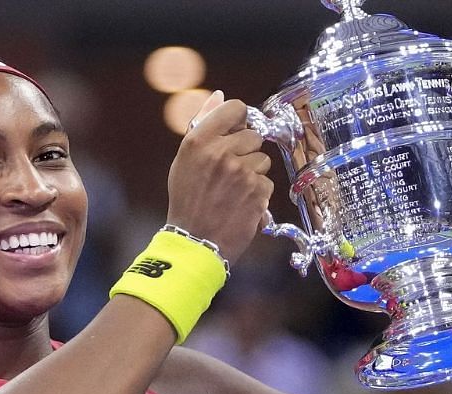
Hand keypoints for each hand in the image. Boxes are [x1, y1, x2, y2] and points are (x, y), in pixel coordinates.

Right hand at [167, 91, 273, 263]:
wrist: (194, 240)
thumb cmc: (187, 199)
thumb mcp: (185, 159)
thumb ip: (203, 125)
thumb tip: (219, 96)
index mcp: (199, 140)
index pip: (236, 108)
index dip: (239, 120)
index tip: (235, 132)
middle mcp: (221, 152)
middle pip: (254, 135)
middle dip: (245, 151)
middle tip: (229, 172)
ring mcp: (241, 172)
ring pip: (263, 159)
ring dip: (253, 173)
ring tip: (233, 190)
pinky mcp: (257, 191)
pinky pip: (267, 181)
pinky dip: (257, 192)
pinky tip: (240, 202)